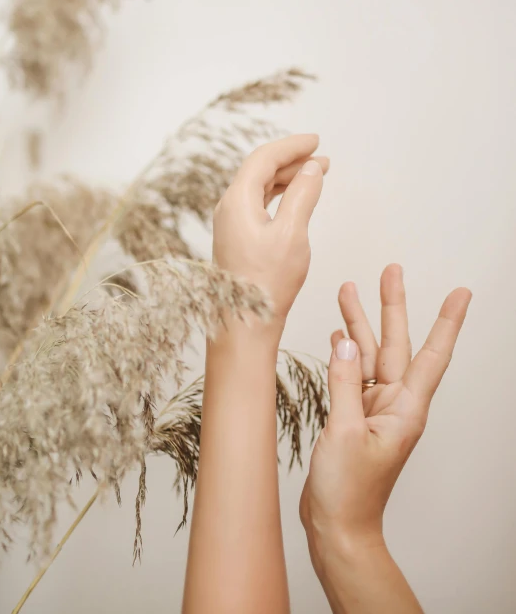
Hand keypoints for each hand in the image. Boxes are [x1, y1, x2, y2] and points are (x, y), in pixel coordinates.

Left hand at [213, 134, 328, 323]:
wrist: (244, 324)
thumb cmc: (266, 284)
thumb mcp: (292, 233)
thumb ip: (303, 195)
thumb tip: (312, 169)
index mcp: (237, 201)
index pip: (264, 159)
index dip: (291, 146)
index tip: (316, 141)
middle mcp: (228, 208)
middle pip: (260, 170)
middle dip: (292, 160)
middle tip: (321, 156)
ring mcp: (231, 224)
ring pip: (259, 187)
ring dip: (287, 178)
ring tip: (316, 174)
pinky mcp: (236, 239)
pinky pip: (258, 204)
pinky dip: (279, 196)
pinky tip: (295, 200)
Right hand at [300, 264, 471, 575]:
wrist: (337, 526)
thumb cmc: (349, 491)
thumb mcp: (343, 432)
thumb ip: (345, 384)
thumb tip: (346, 343)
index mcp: (405, 409)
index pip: (432, 356)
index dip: (447, 322)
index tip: (461, 294)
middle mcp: (394, 404)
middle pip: (395, 344)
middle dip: (391, 305)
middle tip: (392, 270)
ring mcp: (373, 409)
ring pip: (368, 355)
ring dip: (358, 323)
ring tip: (348, 290)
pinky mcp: (354, 416)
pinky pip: (351, 375)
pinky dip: (344, 353)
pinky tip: (337, 335)